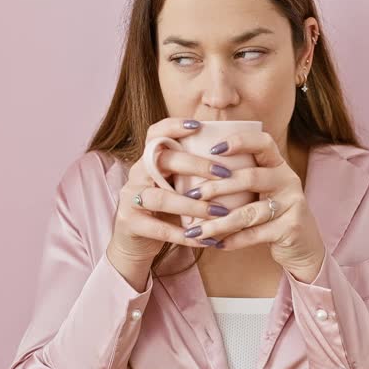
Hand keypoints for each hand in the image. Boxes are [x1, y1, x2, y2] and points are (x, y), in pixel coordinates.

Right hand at [107, 118, 232, 270]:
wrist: (135, 243)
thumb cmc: (165, 211)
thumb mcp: (176, 187)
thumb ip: (193, 174)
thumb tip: (237, 162)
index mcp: (149, 160)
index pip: (154, 134)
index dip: (174, 126)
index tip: (199, 125)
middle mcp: (137, 174)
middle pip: (163, 160)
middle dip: (197, 165)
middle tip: (226, 174)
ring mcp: (131, 198)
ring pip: (161, 197)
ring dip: (193, 205)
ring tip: (220, 213)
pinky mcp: (130, 223)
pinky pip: (159, 228)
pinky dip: (184, 234)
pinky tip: (205, 238)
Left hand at [178, 130, 326, 282]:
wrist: (304, 247)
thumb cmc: (271, 215)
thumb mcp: (261, 192)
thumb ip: (238, 180)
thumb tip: (191, 172)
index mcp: (278, 165)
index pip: (262, 142)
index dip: (239, 141)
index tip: (212, 149)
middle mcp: (288, 180)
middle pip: (251, 177)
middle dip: (217, 187)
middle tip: (191, 196)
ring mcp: (292, 204)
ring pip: (249, 212)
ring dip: (219, 223)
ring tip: (196, 231)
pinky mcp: (291, 228)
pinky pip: (255, 234)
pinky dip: (233, 240)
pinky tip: (215, 244)